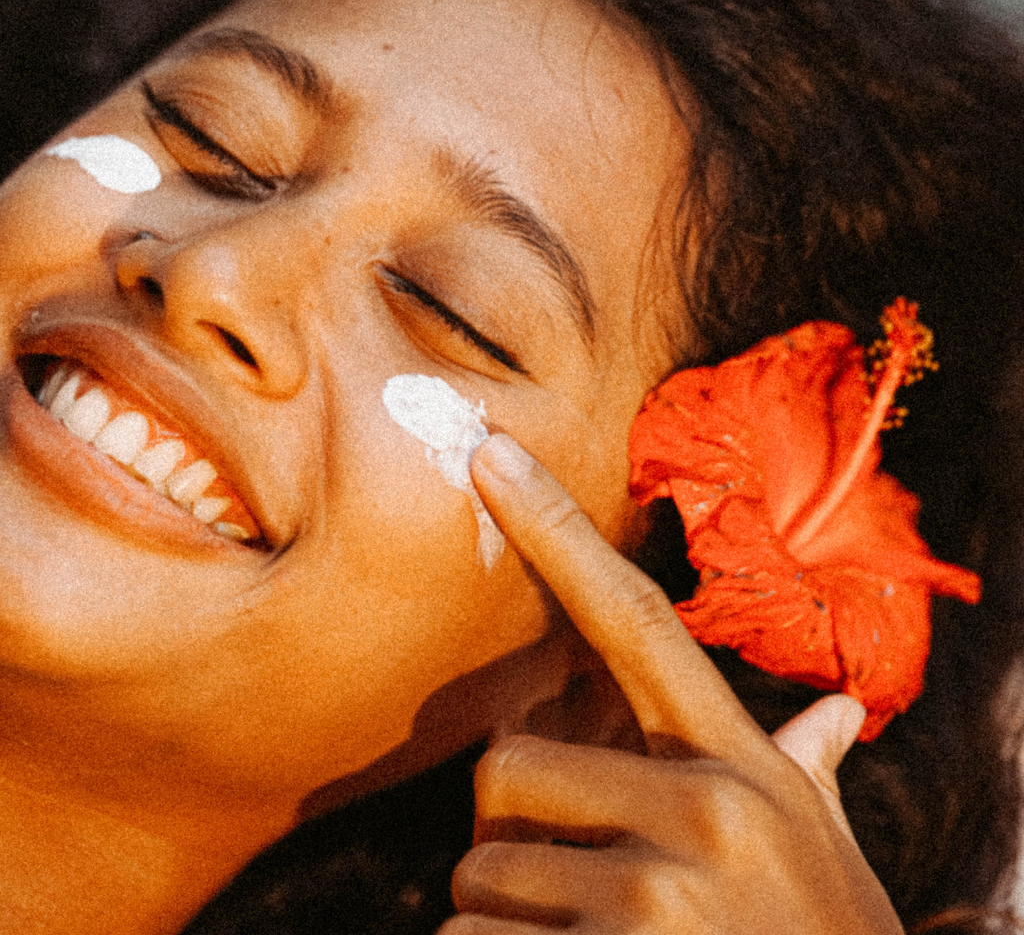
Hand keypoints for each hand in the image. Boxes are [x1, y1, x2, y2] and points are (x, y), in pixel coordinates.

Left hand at [441, 434, 902, 933]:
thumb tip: (837, 718)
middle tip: (568, 881)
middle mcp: (701, 809)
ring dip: (504, 921)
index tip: (488, 453)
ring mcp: (658, 895)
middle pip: (501, 771)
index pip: (628, 613)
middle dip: (508, 832)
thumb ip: (809, 773)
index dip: (554, 525)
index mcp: (734, 762)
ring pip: (478, 879)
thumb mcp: (819, 849)